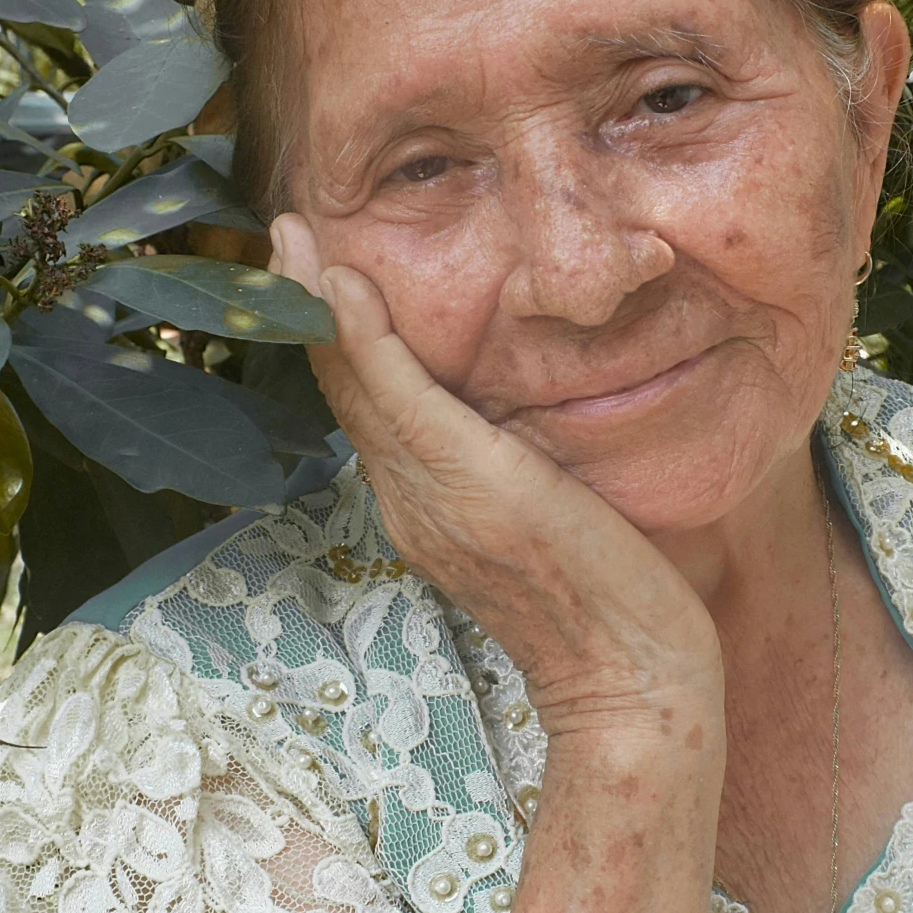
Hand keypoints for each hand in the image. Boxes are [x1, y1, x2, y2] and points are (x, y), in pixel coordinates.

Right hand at [269, 215, 720, 743]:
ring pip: (354, 384)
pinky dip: (363, 335)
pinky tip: (338, 281)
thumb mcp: (553, 520)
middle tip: (283, 229)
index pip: (371, 405)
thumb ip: (523, 471)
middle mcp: (410, 500)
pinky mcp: (466, 482)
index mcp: (428, 506)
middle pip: (343, 387)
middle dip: (304, 305)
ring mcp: (428, 496)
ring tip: (289, 233)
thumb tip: (533, 428)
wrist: (629, 683)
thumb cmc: (615, 608)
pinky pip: (397, 395)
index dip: (338, 336)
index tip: (319, 268)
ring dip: (314, 301)